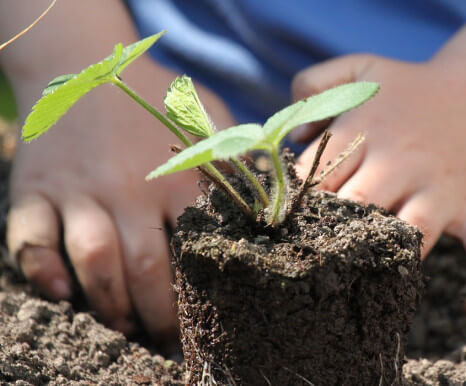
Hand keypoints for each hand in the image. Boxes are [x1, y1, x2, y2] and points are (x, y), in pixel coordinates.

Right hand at [6, 59, 233, 348]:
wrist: (81, 62)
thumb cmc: (152, 97)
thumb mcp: (204, 114)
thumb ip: (234, 152)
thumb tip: (272, 190)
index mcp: (176, 175)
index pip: (196, 248)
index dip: (203, 294)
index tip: (210, 321)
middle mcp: (128, 187)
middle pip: (145, 268)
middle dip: (158, 317)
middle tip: (166, 341)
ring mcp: (79, 189)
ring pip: (93, 261)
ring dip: (109, 304)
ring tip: (124, 328)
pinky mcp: (37, 188)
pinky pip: (30, 238)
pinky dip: (41, 270)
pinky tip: (61, 294)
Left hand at [292, 55, 465, 316]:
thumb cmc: (413, 89)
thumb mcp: (360, 68)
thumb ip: (313, 84)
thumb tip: (294, 138)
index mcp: (367, 131)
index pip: (317, 176)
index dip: (296, 204)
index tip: (282, 227)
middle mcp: (402, 163)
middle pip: (355, 207)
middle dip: (331, 233)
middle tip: (310, 261)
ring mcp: (443, 190)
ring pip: (411, 233)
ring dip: (388, 259)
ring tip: (365, 283)